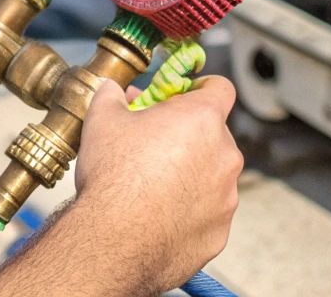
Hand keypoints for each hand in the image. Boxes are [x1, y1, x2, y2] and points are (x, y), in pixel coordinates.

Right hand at [72, 75, 242, 291]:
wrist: (114, 242)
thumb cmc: (113, 176)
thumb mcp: (102, 121)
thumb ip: (112, 96)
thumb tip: (111, 89)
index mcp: (203, 119)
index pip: (220, 88)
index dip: (201, 89)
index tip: (181, 97)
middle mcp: (225, 155)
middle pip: (215, 134)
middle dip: (189, 136)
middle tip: (154, 145)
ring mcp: (227, 197)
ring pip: (214, 176)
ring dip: (192, 175)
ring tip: (153, 187)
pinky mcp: (220, 232)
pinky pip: (209, 213)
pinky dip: (190, 212)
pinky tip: (159, 217)